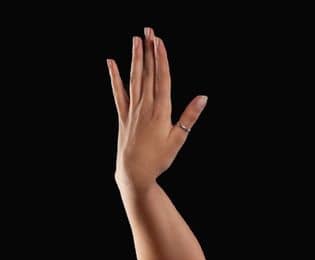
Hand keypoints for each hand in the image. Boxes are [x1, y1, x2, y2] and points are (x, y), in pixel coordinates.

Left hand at [107, 28, 207, 188]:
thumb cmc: (159, 160)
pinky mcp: (123, 116)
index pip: (161, 79)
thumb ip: (189, 117)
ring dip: (136, 58)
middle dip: (149, 51)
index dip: (161, 59)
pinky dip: (114, 77)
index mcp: (160, 112)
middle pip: (148, 74)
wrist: (134, 174)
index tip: (160, 41)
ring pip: (134, 79)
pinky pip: (118, 92)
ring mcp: (132, 110)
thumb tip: (203, 98)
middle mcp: (145, 107)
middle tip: (149, 30)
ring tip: (136, 40)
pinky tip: (111, 62)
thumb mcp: (178, 140)